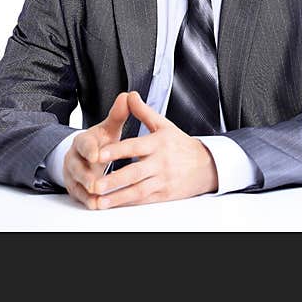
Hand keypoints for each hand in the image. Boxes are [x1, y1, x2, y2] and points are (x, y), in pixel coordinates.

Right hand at [63, 92, 130, 209]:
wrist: (86, 156)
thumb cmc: (100, 143)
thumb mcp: (109, 129)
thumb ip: (118, 115)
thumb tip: (128, 96)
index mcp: (83, 141)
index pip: (83, 144)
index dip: (89, 150)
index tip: (96, 155)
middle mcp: (74, 158)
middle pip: (76, 167)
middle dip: (85, 175)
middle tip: (95, 182)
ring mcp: (73, 175)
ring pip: (77, 184)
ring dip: (86, 192)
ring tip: (97, 199)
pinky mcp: (75, 189)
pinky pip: (80, 197)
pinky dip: (88, 202)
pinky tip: (97, 206)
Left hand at [89, 91, 218, 208]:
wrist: (207, 166)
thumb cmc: (181, 145)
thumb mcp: (164, 125)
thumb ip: (143, 111)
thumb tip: (129, 96)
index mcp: (158, 143)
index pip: (134, 146)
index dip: (116, 151)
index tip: (98, 154)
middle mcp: (160, 163)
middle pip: (134, 173)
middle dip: (113, 180)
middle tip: (94, 185)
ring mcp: (163, 181)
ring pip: (138, 191)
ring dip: (117, 197)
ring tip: (99, 202)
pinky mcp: (165, 195)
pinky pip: (145, 200)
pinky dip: (129, 204)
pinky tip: (114, 205)